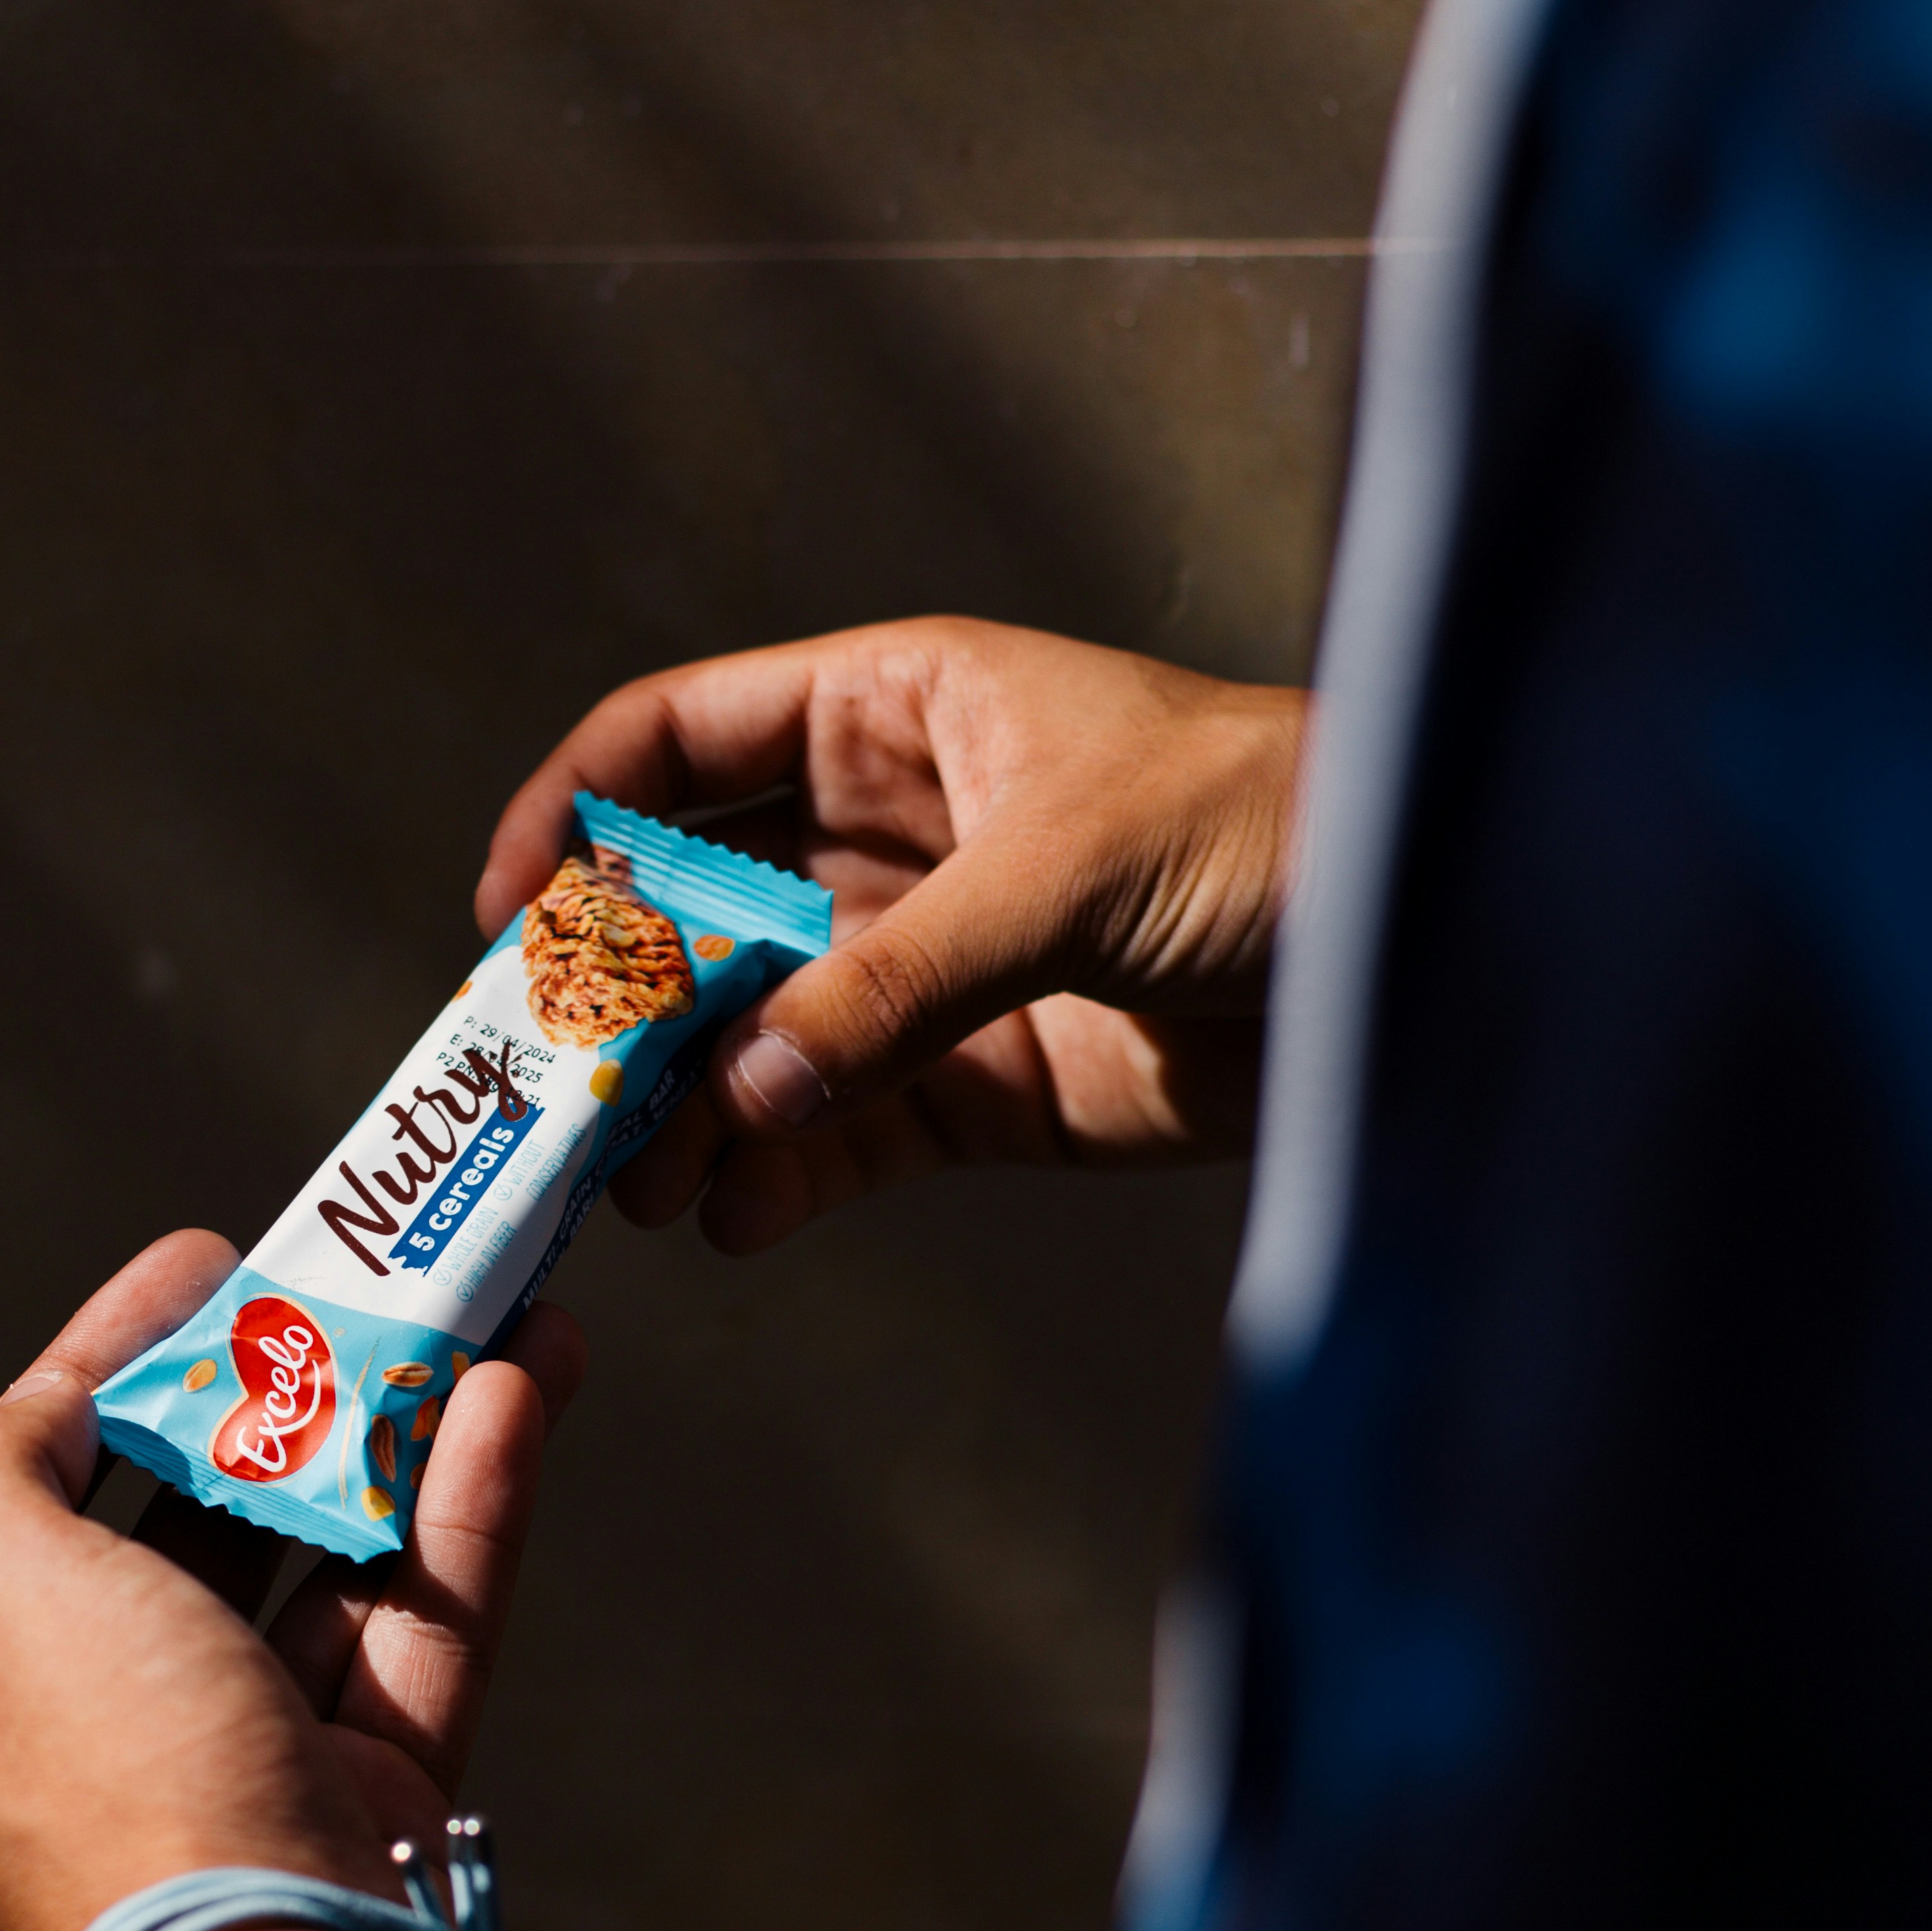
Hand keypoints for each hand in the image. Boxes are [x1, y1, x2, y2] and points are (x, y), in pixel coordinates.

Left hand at [0, 1229, 585, 1930]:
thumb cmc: (107, 1760)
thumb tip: (51, 1404)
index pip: (30, 1475)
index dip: (109, 1355)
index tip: (202, 1258)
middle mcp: (107, 1712)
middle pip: (198, 1509)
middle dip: (286, 1386)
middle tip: (361, 1279)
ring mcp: (247, 1753)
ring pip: (335, 1555)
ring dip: (411, 1427)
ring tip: (496, 1312)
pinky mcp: (374, 1785)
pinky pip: (425, 1620)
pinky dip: (470, 1506)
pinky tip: (517, 1395)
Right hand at [478, 615, 1302, 1252]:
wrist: (1426, 941)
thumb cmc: (1266, 829)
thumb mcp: (1066, 872)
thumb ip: (896, 981)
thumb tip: (743, 1090)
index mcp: (895, 713)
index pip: (679, 740)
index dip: (572, 814)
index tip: (505, 917)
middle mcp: (892, 834)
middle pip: (693, 910)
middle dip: (617, 1000)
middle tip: (551, 1093)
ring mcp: (929, 965)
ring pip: (754, 1037)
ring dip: (684, 1110)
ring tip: (636, 1187)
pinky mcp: (984, 1083)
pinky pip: (841, 1131)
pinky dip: (778, 1176)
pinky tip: (731, 1217)